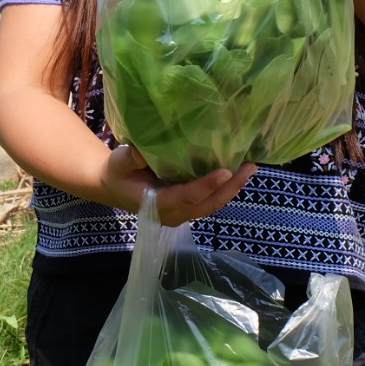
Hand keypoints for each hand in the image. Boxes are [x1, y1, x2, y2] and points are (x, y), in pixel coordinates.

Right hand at [103, 144, 257, 225]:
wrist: (113, 187)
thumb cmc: (117, 173)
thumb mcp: (117, 162)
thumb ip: (130, 158)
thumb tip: (144, 151)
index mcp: (155, 205)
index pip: (186, 198)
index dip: (206, 186)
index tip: (225, 171)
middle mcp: (173, 214)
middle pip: (207, 205)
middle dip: (230, 188)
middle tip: (249, 167)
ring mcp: (181, 214)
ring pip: (211, 205)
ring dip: (232, 189)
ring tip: (250, 168)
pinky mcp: (187, 208)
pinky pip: (209, 201)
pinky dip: (225, 188)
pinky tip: (237, 173)